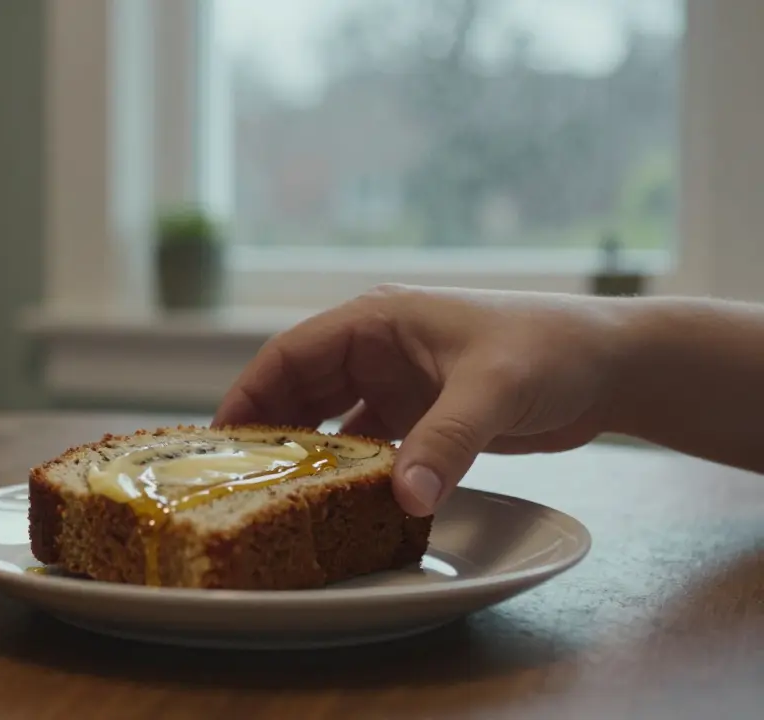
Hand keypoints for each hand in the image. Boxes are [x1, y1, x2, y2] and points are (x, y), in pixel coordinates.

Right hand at [214, 285, 625, 515]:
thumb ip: (446, 442)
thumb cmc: (551, 350)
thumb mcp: (493, 390)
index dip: (249, 392)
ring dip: (304, 449)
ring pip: (327, 417)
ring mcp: (397, 381)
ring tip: (270, 491)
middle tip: (236, 477)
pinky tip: (332, 497)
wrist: (610, 368)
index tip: (218, 438)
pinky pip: (364, 441)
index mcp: (378, 319)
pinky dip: (346, 466)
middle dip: (267, 427)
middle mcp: (377, 347)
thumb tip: (406, 499)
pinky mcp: (419, 413)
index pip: (291, 353)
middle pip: (299, 387)